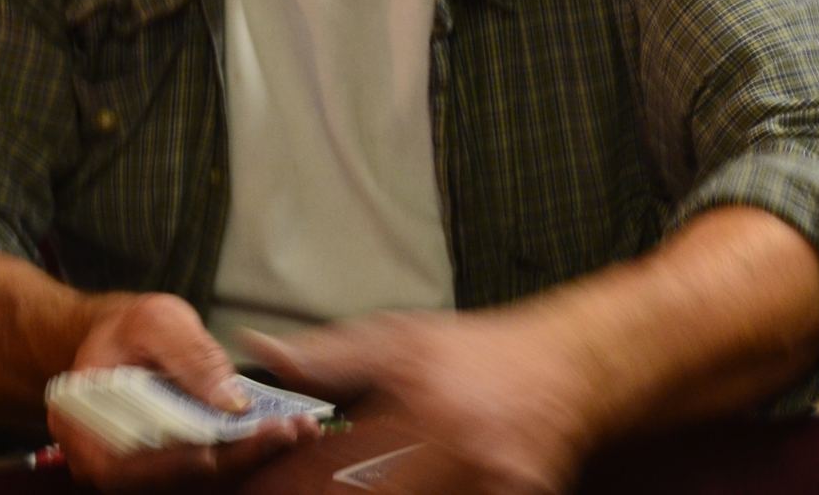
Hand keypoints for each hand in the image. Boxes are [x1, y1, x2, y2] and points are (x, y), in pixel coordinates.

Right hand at [48, 291, 317, 489]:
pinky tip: (288, 430)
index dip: (175, 463)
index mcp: (84, 430)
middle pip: (172, 479)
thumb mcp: (155, 321)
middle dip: (234, 459)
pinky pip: (213, 465)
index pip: (128, 466)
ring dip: (251, 457)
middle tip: (288, 433)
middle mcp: (108, 463)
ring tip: (299, 431)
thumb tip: (231, 403)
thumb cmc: (129, 327)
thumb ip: (190, 357)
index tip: (221, 448)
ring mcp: (143, 469)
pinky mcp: (176, 464)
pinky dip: (250, 450)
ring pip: (199, 477)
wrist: (123, 337)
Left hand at [246, 310, 596, 494]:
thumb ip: (328, 357)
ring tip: (347, 484)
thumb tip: (261, 352)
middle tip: (282, 492)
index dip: (285, 485)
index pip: (331, 463)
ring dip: (369, 494)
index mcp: (418, 399)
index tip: (251, 487)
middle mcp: (456, 446)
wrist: (567, 369)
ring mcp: (488, 482)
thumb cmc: (474, 353)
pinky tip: (413, 484)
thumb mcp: (399, 340)